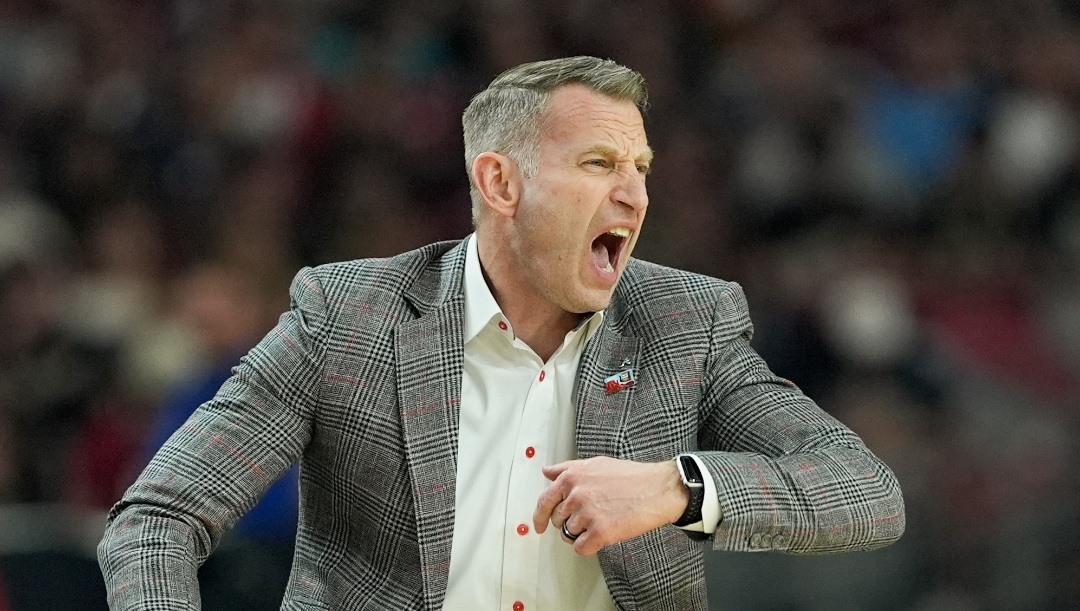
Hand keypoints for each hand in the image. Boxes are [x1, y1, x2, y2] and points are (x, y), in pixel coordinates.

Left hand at [532, 456, 689, 555]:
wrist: (657, 489)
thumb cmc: (630, 476)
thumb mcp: (595, 464)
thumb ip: (567, 468)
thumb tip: (547, 472)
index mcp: (571, 477)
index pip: (544, 501)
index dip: (540, 516)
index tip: (539, 525)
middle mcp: (576, 495)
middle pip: (558, 521)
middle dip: (570, 522)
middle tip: (589, 518)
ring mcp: (587, 514)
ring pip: (569, 535)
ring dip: (581, 534)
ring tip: (601, 522)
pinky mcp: (600, 532)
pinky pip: (581, 548)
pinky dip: (589, 546)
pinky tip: (602, 535)